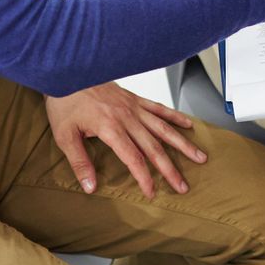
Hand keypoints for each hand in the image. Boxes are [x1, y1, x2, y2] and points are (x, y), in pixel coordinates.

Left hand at [47, 81, 204, 196]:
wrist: (68, 71)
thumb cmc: (65, 101)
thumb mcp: (65, 135)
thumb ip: (80, 162)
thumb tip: (90, 186)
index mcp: (111, 128)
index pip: (134, 158)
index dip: (145, 178)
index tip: (152, 192)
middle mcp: (127, 117)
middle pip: (154, 148)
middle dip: (170, 169)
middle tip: (182, 186)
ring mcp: (133, 107)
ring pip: (164, 128)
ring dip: (182, 144)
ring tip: (199, 157)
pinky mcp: (134, 98)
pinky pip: (159, 108)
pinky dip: (175, 116)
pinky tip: (188, 125)